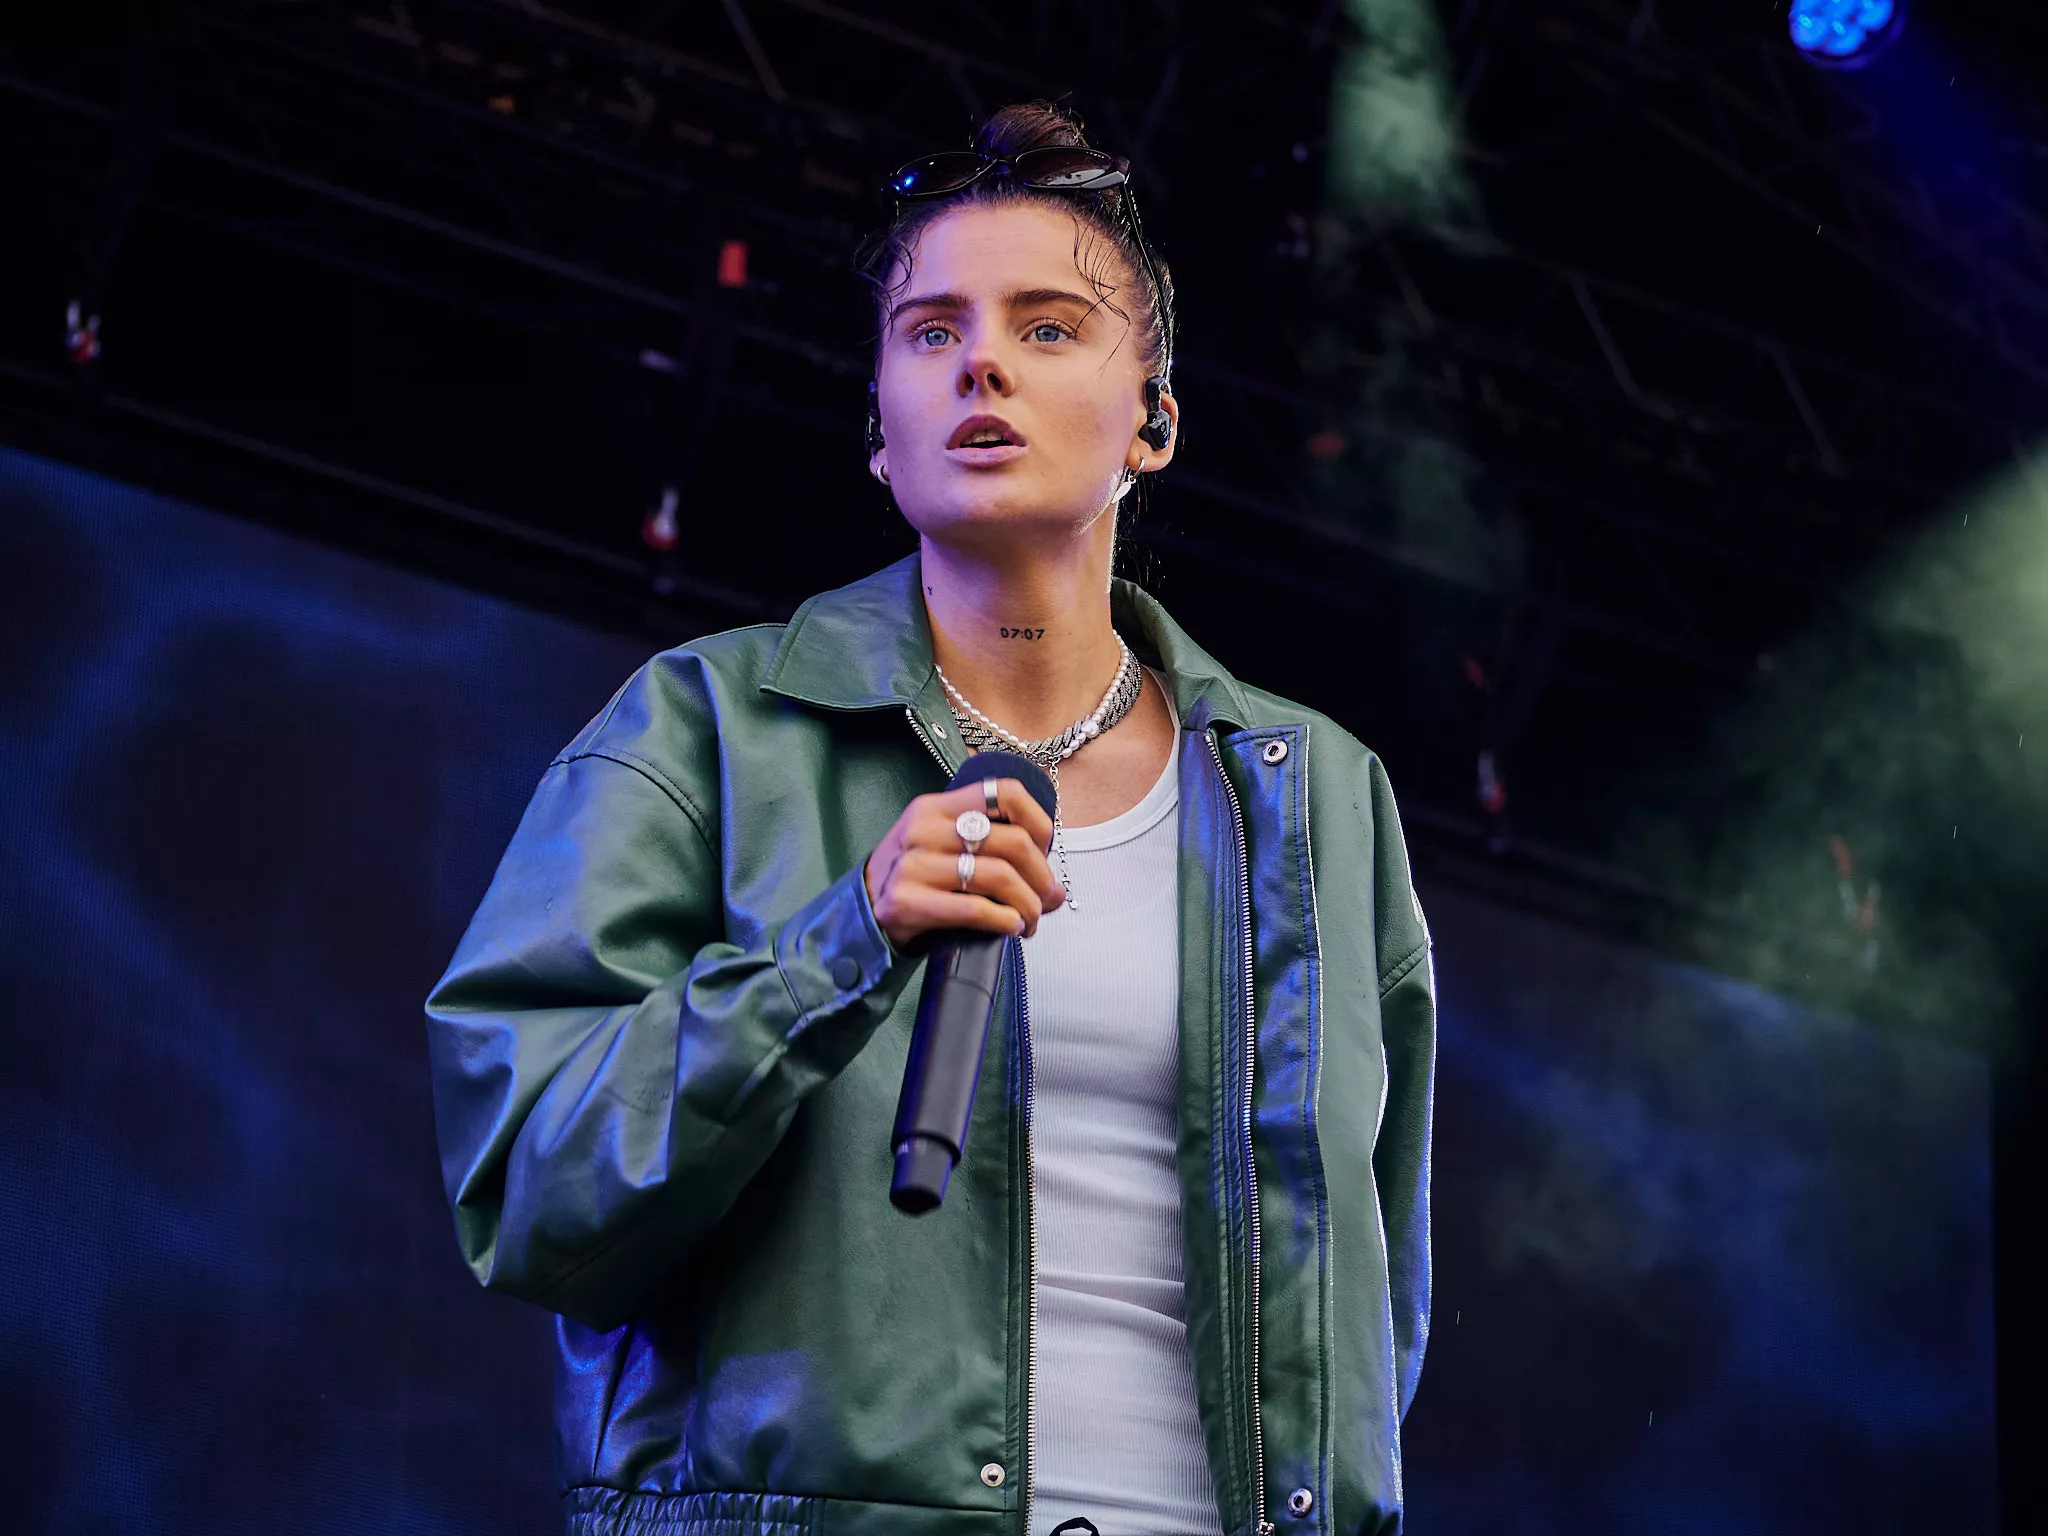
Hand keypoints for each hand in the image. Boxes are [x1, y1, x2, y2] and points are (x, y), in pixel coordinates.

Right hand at [864, 779, 1066, 950]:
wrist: (861, 910)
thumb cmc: (916, 877)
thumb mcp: (945, 847)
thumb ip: (996, 856)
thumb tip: (1056, 891)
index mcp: (939, 807)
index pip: (1005, 793)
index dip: (1039, 821)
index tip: (1045, 850)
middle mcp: (925, 829)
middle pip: (1012, 841)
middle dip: (1041, 877)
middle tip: (1045, 900)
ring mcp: (913, 864)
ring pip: (999, 876)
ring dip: (1028, 905)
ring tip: (1030, 920)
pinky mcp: (907, 900)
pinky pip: (974, 908)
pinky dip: (1004, 919)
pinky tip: (1011, 927)